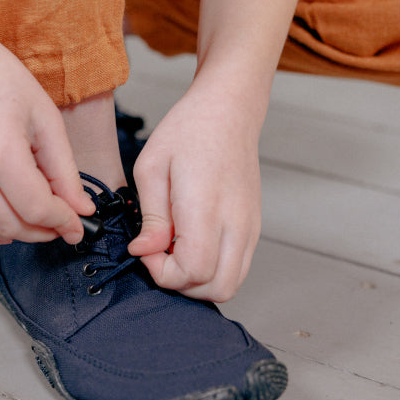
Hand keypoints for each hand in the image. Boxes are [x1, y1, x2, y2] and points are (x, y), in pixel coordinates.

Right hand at [0, 32, 94, 246]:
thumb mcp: (45, 119)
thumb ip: (64, 171)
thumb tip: (82, 211)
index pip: (37, 208)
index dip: (63, 222)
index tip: (76, 225)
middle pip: (12, 225)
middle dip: (42, 230)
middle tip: (57, 221)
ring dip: (15, 234)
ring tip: (31, 218)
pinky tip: (0, 223)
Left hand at [127, 85, 263, 302]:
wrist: (228, 111)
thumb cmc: (188, 131)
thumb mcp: (151, 168)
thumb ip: (150, 218)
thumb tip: (145, 251)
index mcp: (206, 208)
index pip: (193, 271)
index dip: (162, 273)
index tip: (146, 250)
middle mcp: (235, 223)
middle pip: (216, 288)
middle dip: (181, 284)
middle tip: (159, 256)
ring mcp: (250, 227)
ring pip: (230, 284)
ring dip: (198, 281)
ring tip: (175, 251)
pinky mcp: (254, 227)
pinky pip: (238, 268)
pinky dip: (213, 270)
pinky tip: (192, 245)